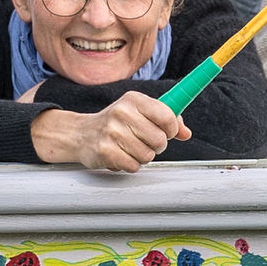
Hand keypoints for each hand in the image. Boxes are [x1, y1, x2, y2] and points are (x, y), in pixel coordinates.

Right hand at [33, 92, 188, 174]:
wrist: (81, 134)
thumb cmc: (116, 123)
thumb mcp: (140, 112)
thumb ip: (167, 119)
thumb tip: (185, 133)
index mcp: (134, 99)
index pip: (167, 116)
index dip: (172, 129)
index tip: (168, 132)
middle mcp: (122, 112)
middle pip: (159, 139)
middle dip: (157, 146)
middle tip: (146, 142)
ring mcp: (112, 132)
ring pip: (147, 155)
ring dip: (143, 156)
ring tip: (130, 148)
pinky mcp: (105, 151)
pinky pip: (133, 166)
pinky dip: (130, 164)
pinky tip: (121, 155)